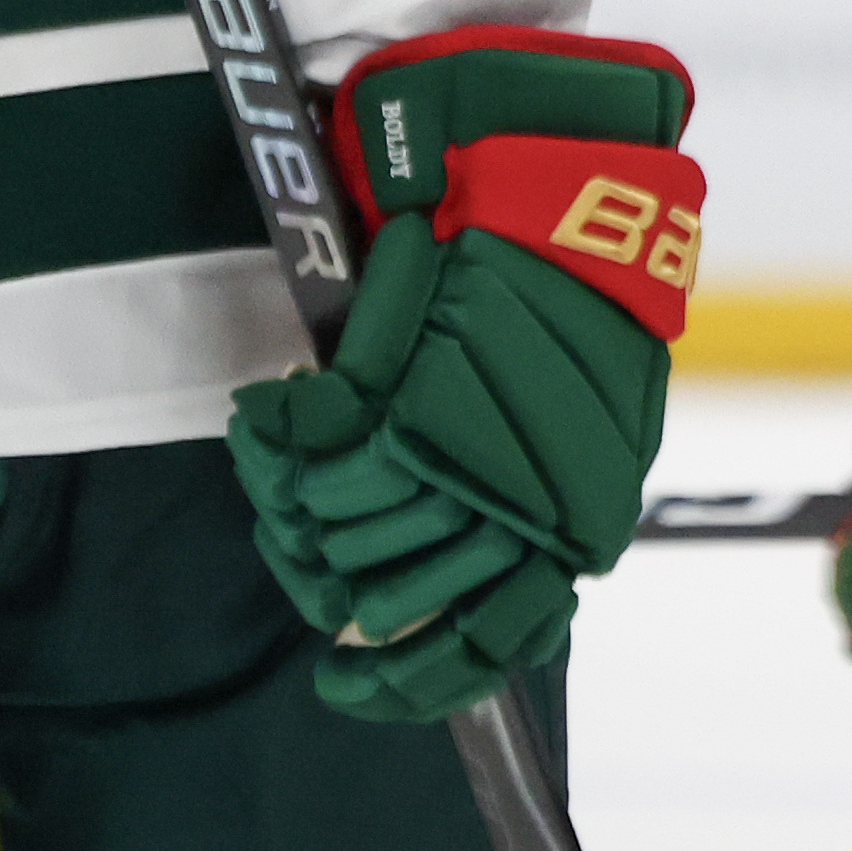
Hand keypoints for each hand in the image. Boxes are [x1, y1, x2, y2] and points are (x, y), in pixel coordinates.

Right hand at [224, 30, 702, 719]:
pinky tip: (270, 421)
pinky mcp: (411, 381)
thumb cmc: (551, 286)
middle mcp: (532, 493)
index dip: (407, 682)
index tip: (344, 684)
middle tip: (301, 531)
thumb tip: (416, 595)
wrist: (552, 166)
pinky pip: (320, 454)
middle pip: (386, 593)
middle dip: (325, 569)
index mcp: (580, 511)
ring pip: (345, 527)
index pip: (488, 643)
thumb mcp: (569, 414)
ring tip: (287, 471)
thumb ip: (513, 498)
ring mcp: (469, 444)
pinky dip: (281, 443)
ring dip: (297, 503)